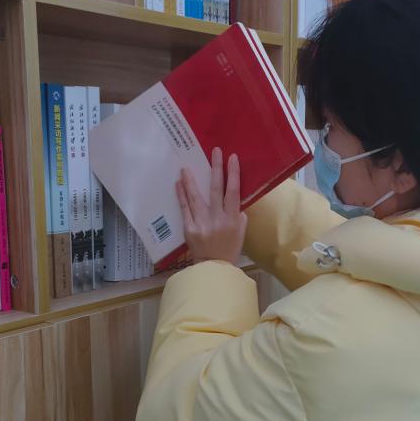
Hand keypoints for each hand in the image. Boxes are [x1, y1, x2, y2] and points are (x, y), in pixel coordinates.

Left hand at [177, 148, 247, 264]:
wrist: (213, 268)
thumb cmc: (229, 250)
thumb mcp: (241, 233)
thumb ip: (239, 216)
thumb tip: (234, 201)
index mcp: (233, 219)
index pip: (234, 192)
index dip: (233, 174)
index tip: (232, 158)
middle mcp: (217, 219)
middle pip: (216, 189)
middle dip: (216, 168)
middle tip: (214, 151)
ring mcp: (202, 223)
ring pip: (196, 197)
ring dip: (191, 180)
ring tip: (185, 167)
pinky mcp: (189, 228)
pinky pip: (185, 208)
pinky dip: (181, 195)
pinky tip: (178, 184)